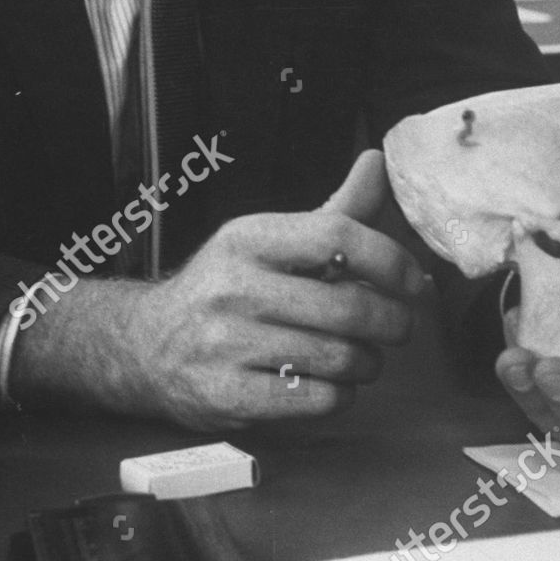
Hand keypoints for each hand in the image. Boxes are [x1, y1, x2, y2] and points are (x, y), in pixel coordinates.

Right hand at [13, 150, 425, 428]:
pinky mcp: (226, 395)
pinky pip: (315, 399)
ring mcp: (226, 344)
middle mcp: (234, 287)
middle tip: (401, 327)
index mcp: (249, 239)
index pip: (337, 235)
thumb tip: (378, 161)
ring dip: (369, 363)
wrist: (146, 345)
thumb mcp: (271, 241)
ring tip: (365, 357)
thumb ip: (334, 210)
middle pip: (348, 307)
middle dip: (393, 322)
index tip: (413, 281)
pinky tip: (334, 384)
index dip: (390, 259)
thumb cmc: (229, 288)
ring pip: (339, 358)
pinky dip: (341, 395)